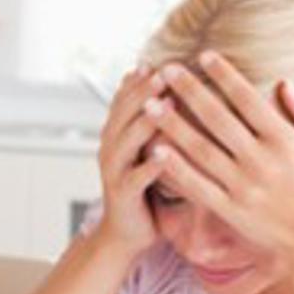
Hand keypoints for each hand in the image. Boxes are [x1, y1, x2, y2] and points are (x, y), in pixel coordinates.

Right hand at [92, 66, 171, 255]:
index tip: (162, 58)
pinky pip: (137, 176)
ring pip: (127, 139)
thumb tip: (182, 90)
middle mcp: (111, 147)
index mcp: (117, 134)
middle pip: (124, 112)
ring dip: (146, 119)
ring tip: (168, 101)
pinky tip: (166, 153)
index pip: (125, 98)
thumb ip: (157, 123)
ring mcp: (114, 170)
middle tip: (166, 70)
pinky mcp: (122, 194)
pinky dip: (150, 164)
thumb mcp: (148, 150)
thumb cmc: (146, 189)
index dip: (141, 79)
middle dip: (144, 90)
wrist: (125, 234)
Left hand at [144, 51, 293, 260]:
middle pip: (218, 119)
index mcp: (286, 141)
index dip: (225, 76)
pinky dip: (176, 168)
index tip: (203, 56)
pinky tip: (155, 151)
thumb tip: (286, 83)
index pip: (249, 100)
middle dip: (191, 92)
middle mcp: (262, 161)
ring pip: (201, 150)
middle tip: (165, 70)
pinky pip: (197, 186)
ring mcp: (244, 186)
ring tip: (149, 105)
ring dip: (173, 126)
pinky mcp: (230, 210)